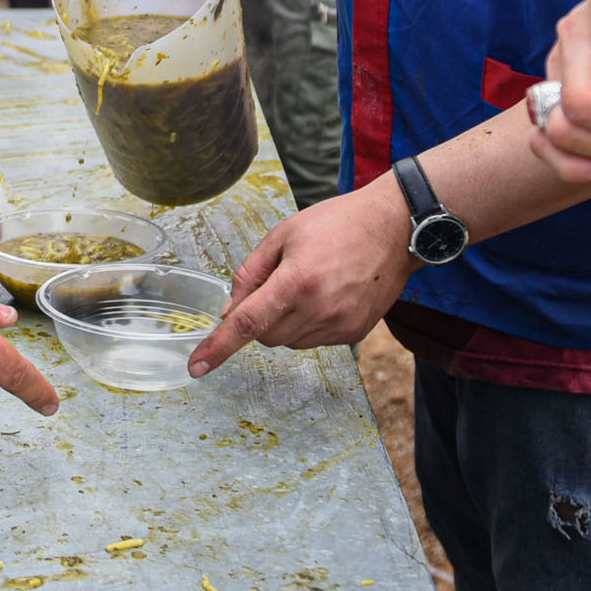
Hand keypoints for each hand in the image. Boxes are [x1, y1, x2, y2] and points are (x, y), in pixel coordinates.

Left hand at [188, 179, 415, 376]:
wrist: (394, 228)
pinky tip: (326, 294)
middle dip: (260, 317)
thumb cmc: (338, 223)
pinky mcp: (355, 333)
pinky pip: (315, 340)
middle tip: (277, 284)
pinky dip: (309, 323)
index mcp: (296, 281)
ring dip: (285, 321)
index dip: (218, 347)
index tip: (196, 366)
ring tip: (308, 283)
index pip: (247, 324)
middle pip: (266, 336)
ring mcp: (340, 325)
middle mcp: (319, 309)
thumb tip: (230, 311)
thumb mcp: (283, 234)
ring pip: (290, 341)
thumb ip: (250, 274)